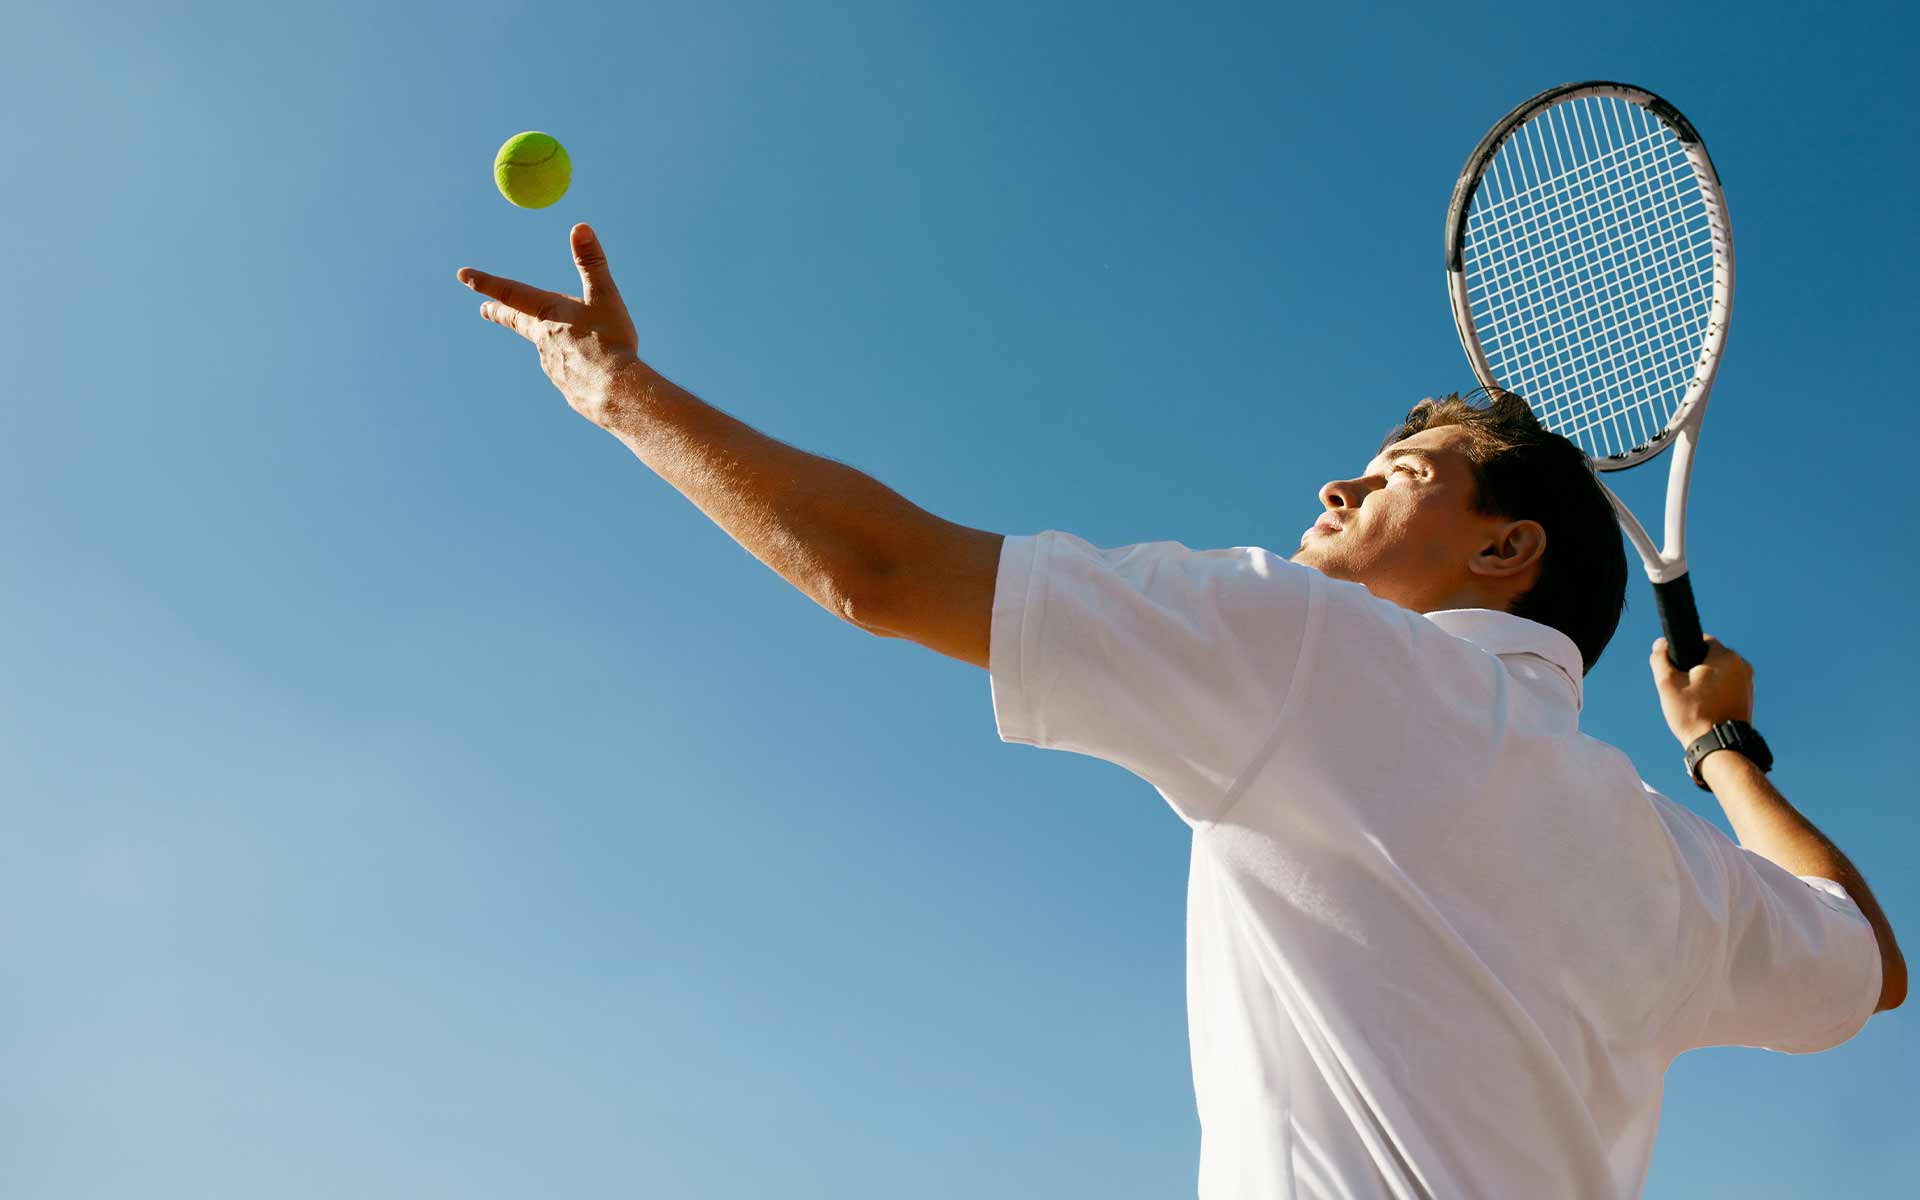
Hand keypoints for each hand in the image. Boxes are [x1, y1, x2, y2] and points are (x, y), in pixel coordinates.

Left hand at [457, 223, 644, 424]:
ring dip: (554, 343)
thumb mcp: (605, 296)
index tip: (463, 274)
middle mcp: (542, 340)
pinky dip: (577, 368)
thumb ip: (591, 262)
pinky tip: (595, 373)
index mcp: (548, 313)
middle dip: (500, 312)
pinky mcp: (566, 389)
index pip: (510, 292)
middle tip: (485, 309)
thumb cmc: (611, 342)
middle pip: (516, 321)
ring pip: (548, 349)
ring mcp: (551, 367)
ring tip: (579, 344)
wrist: (617, 393)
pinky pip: (570, 374)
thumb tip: (580, 227)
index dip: (486, 281)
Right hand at [1649, 634, 1753, 745]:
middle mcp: (1742, 665)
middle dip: (1695, 669)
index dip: (1684, 653)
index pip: (1701, 640)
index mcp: (1726, 656)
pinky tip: (1706, 708)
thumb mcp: (1667, 684)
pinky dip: (1716, 692)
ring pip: (1719, 672)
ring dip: (1706, 681)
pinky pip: (1727, 686)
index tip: (1677, 671)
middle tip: (1683, 689)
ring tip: (1695, 702)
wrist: (1720, 745)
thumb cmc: (1693, 714)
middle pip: (1710, 657)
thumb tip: (1660, 644)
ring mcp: (1748, 682)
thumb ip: (1660, 659)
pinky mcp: (1748, 697)